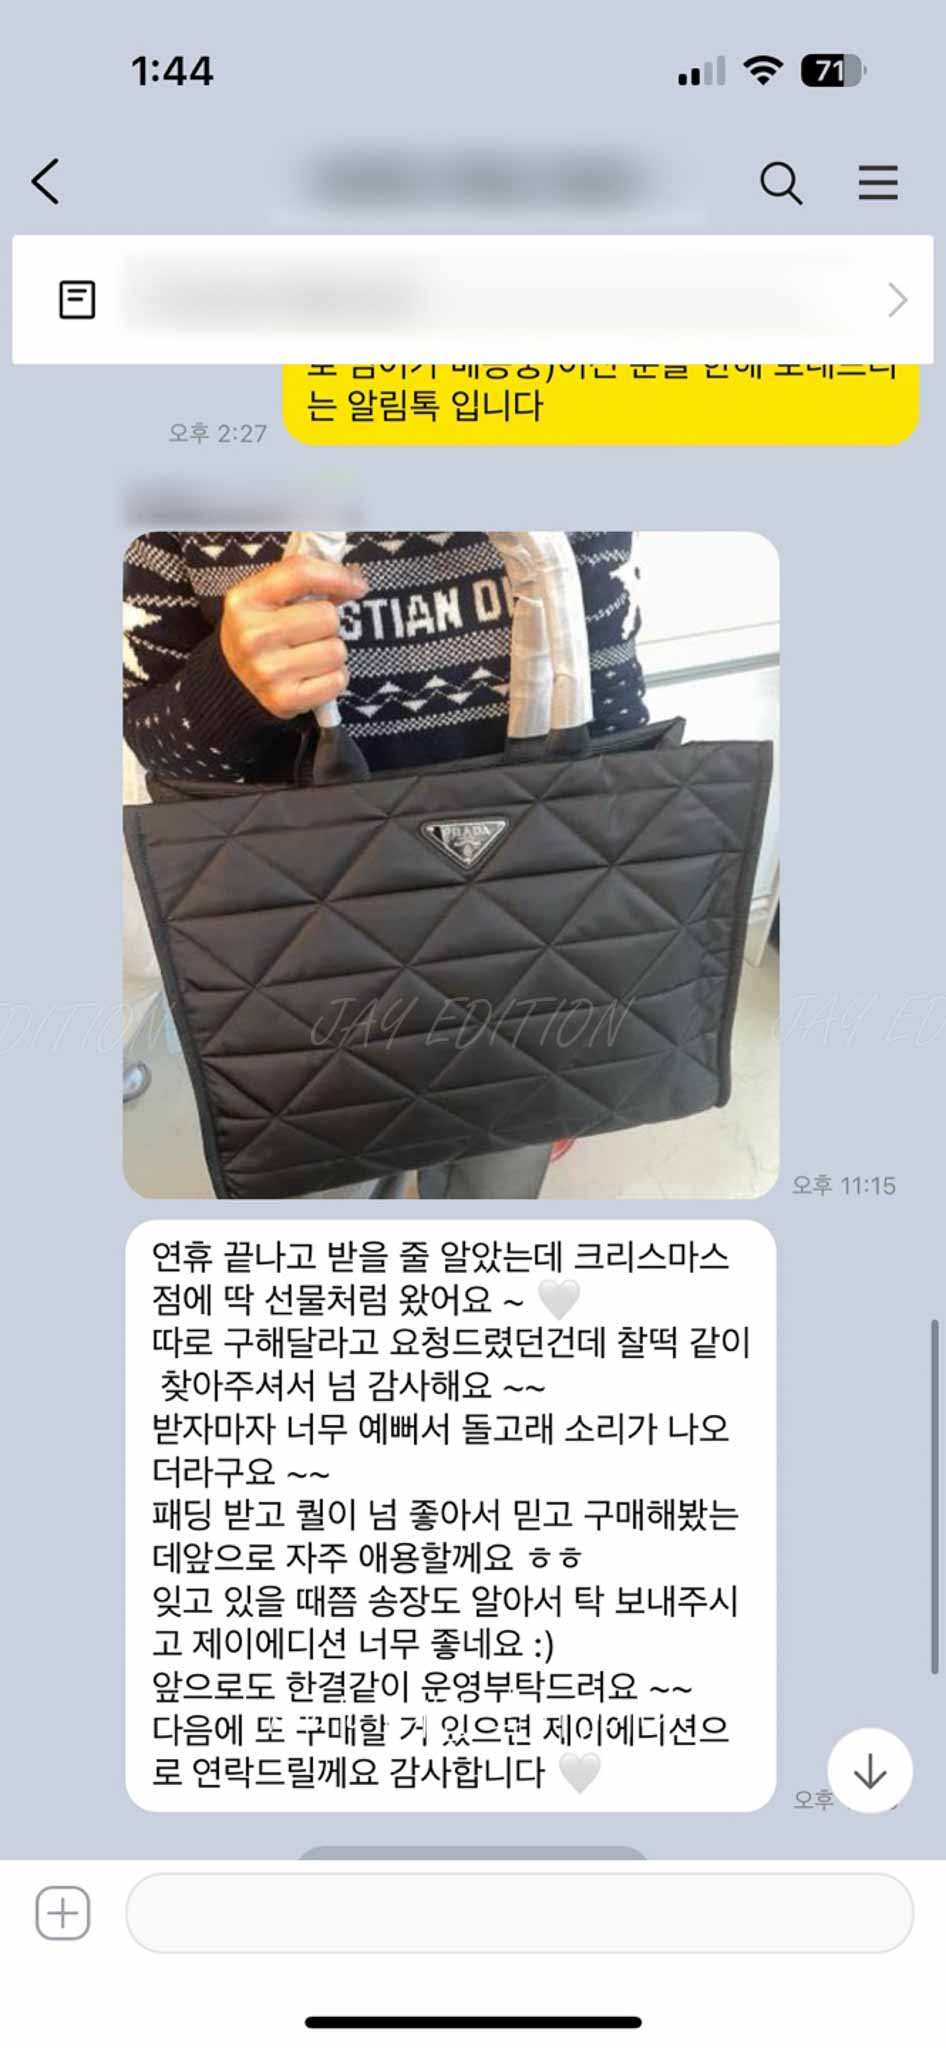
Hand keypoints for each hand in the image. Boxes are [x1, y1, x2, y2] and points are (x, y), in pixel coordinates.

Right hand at [220, 554, 367, 718]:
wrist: (233, 681)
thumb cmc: (259, 631)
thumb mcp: (266, 598)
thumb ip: (304, 581)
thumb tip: (355, 579)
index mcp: (245, 600)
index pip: (301, 573)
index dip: (337, 576)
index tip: (357, 586)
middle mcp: (253, 635)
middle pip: (327, 616)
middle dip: (329, 623)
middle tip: (311, 631)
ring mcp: (268, 671)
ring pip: (336, 650)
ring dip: (332, 651)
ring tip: (310, 653)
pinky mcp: (284, 699)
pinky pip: (337, 680)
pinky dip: (333, 677)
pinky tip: (313, 674)